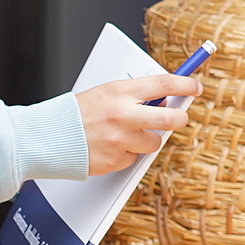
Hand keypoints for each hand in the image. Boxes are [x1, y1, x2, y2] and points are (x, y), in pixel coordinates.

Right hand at [74, 74, 200, 175]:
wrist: (50, 136)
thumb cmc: (77, 113)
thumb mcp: (105, 93)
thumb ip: (132, 96)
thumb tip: (162, 100)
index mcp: (120, 92)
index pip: (163, 84)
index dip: (184, 85)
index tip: (194, 86)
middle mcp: (124, 115)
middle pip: (170, 118)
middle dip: (179, 118)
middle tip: (179, 117)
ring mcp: (121, 139)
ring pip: (154, 142)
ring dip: (147, 140)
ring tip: (126, 135)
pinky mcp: (116, 160)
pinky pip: (134, 158)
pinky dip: (127, 154)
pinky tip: (110, 147)